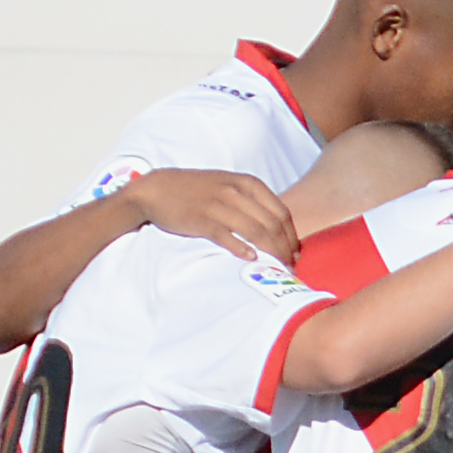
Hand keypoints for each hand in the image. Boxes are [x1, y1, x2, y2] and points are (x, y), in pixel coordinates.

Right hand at [124, 170, 299, 262]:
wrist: (157, 189)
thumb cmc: (197, 190)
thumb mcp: (229, 185)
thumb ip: (252, 201)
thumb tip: (277, 227)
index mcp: (246, 183)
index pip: (281, 212)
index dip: (292, 236)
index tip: (295, 253)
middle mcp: (235, 192)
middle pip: (272, 225)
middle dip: (285, 249)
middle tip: (290, 267)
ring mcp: (218, 206)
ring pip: (256, 232)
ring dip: (271, 254)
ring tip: (277, 269)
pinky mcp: (201, 220)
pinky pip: (228, 237)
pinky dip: (243, 249)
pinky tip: (252, 259)